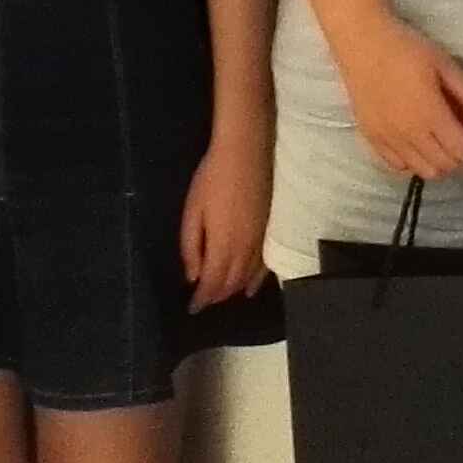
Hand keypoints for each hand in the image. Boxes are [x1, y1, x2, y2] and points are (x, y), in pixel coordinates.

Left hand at [178, 124, 275, 306]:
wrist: (246, 153)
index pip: (212, 283)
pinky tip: (250, 290)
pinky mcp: (270, 232)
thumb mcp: (192, 210)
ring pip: (246, 278)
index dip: (202, 299)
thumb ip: (191, 246)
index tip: (192, 309)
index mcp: (222, 245)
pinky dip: (256, 282)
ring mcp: (260, 242)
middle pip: (230, 283)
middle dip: (216, 296)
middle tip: (203, 302)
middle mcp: (244, 250)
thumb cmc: (212, 178)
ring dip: (232, 290)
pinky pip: (264, 266)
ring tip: (220, 297)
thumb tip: (193, 276)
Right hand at [329, 9, 462, 180]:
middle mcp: (409, 135)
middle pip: (445, 167)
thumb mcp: (446, 66)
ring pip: (423, 171)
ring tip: (435, 138)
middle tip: (454, 133)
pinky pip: (398, 167)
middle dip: (456, 154)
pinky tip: (413, 140)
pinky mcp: (371, 139)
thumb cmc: (408, 49)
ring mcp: (388, 140)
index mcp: (430, 115)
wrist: (362, 43)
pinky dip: (411, 160)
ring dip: (435, 160)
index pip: (462, 152)